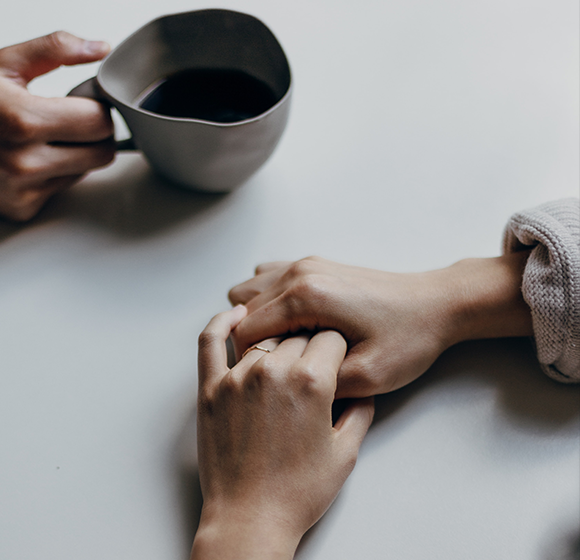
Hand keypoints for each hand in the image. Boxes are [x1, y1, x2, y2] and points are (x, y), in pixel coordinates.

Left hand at [193, 306, 373, 559]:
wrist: (250, 519)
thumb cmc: (297, 492)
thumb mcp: (345, 453)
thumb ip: (360, 412)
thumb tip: (363, 389)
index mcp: (312, 381)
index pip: (330, 338)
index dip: (338, 348)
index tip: (336, 358)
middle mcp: (273, 370)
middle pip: (298, 336)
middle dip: (310, 347)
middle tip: (313, 366)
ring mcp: (237, 377)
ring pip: (263, 338)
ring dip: (278, 342)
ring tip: (287, 352)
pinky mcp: (210, 389)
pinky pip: (210, 341)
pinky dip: (221, 323)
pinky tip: (237, 316)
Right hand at [229, 254, 532, 397]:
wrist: (438, 303)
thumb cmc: (408, 339)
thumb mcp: (367, 377)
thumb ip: (317, 385)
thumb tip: (282, 390)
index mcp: (305, 298)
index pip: (245, 331)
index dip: (252, 363)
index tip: (274, 381)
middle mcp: (298, 273)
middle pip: (243, 311)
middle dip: (255, 344)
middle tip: (285, 368)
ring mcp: (305, 264)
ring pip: (249, 293)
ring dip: (258, 321)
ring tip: (288, 346)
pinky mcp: (313, 265)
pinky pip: (267, 279)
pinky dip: (268, 302)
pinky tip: (292, 324)